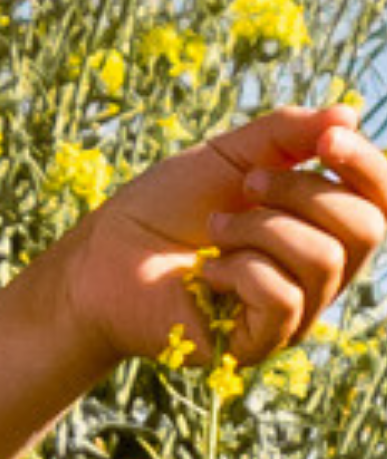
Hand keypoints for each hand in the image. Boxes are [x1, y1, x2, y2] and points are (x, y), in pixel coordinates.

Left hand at [59, 104, 386, 369]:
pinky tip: (207, 273)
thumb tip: (349, 114)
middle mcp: (320, 273)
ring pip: (325, 260)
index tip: (326, 140)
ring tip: (214, 230)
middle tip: (245, 186)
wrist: (100, 258)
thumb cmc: (164, 208)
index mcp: (322, 225)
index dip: (367, 165)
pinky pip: (284, 297)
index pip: (382, 199)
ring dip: (259, 228)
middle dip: (301, 191)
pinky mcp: (260, 343)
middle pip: (367, 228)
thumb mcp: (230, 156)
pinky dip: (240, 270)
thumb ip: (288, 133)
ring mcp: (295, 313)